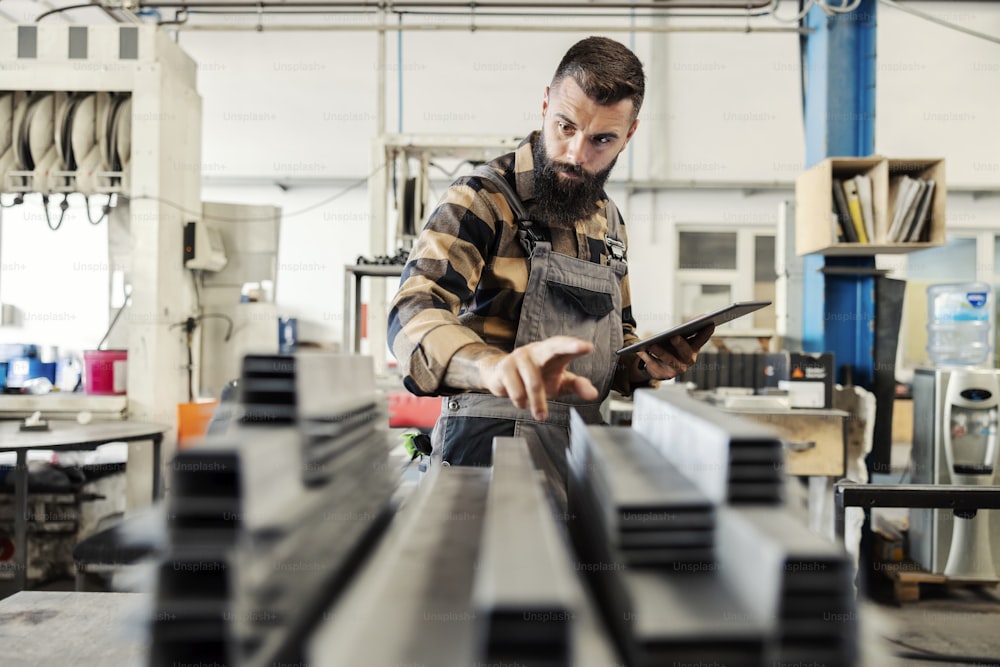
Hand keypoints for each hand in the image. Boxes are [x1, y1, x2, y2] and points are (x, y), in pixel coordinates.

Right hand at [481, 336, 597, 420]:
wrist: (500, 376)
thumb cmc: (537, 377)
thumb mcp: (559, 383)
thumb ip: (578, 386)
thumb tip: (594, 394)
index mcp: (552, 351)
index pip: (565, 346)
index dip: (575, 346)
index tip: (588, 347)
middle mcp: (536, 350)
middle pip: (553, 347)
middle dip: (568, 347)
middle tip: (582, 347)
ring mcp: (519, 356)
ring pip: (534, 384)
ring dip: (537, 403)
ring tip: (538, 409)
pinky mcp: (504, 367)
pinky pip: (517, 392)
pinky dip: (522, 403)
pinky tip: (521, 399)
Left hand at [636, 323, 713, 379]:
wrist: (660, 368)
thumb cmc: (672, 348)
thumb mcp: (679, 338)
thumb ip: (688, 329)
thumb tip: (702, 317)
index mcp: (694, 349)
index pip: (701, 340)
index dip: (706, 333)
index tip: (710, 324)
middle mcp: (688, 360)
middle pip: (685, 353)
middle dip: (680, 345)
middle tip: (674, 337)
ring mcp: (676, 369)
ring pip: (669, 360)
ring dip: (661, 352)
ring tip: (651, 345)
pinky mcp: (663, 375)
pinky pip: (654, 365)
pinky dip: (646, 357)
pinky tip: (640, 350)